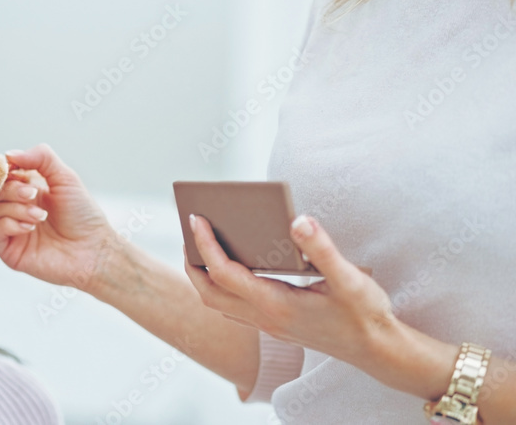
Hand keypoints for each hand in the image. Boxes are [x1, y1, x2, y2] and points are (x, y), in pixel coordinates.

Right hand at [0, 143, 119, 292]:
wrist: (93, 249)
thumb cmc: (83, 216)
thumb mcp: (65, 177)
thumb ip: (41, 158)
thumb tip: (9, 154)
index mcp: (26, 188)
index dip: (1, 170)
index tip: (12, 168)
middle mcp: (16, 208)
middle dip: (9, 189)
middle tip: (32, 194)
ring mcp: (11, 229)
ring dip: (14, 209)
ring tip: (39, 216)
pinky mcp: (8, 250)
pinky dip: (8, 225)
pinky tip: (29, 227)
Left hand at [184, 213, 413, 381]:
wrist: (378, 350)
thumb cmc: (365, 314)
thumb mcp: (349, 279)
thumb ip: (322, 249)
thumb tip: (298, 220)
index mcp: (276, 304)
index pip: (224, 273)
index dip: (205, 244)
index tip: (196, 218)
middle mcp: (265, 318)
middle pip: (208, 293)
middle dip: (192, 262)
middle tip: (190, 229)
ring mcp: (267, 325)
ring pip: (218, 303)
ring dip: (203, 276)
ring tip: (202, 243)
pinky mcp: (273, 325)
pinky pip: (233, 307)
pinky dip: (221, 286)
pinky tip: (233, 264)